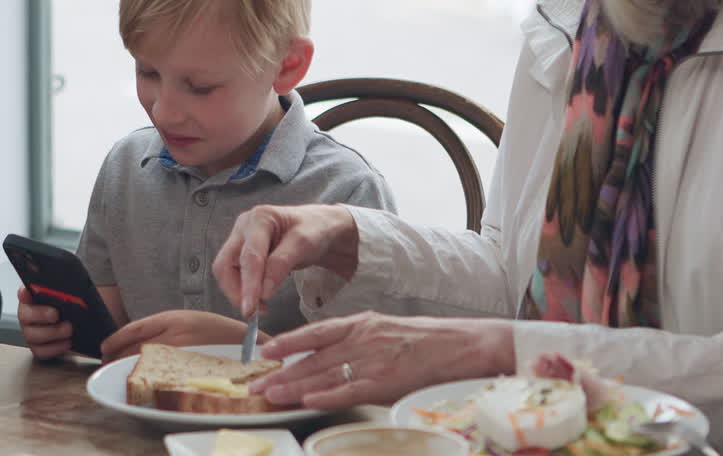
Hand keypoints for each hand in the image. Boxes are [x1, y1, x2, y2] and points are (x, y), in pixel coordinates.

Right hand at [17, 286, 73, 360]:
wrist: (79, 327)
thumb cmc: (72, 308)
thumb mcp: (70, 297)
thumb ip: (65, 292)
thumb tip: (66, 287)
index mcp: (33, 298)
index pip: (23, 293)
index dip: (23, 293)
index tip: (27, 291)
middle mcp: (28, 315)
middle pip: (24, 315)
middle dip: (40, 314)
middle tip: (55, 314)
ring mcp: (31, 332)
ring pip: (32, 335)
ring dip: (52, 332)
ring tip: (68, 329)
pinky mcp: (38, 347)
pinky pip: (41, 351)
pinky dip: (55, 348)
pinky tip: (67, 342)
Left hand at [100, 310, 264, 361]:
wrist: (249, 343)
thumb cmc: (220, 333)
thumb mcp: (191, 321)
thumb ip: (168, 328)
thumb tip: (139, 341)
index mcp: (174, 317)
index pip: (134, 327)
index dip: (115, 338)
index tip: (104, 347)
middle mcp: (175, 332)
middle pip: (135, 345)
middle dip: (117, 355)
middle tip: (107, 362)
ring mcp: (182, 351)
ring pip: (144, 360)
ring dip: (128, 367)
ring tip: (122, 373)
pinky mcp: (189, 366)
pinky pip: (161, 373)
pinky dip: (148, 376)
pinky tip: (143, 379)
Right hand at [212, 204, 357, 316]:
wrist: (319, 228)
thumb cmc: (314, 230)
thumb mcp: (305, 244)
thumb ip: (282, 264)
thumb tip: (263, 292)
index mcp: (260, 218)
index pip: (249, 256)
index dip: (249, 284)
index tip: (251, 308)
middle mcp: (244, 227)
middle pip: (226, 264)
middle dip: (237, 290)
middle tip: (254, 312)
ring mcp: (240, 239)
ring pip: (226, 272)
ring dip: (239, 292)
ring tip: (261, 306)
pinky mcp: (241, 253)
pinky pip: (233, 275)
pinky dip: (244, 289)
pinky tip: (259, 298)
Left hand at [251, 311, 514, 409]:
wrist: (467, 345)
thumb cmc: (430, 342)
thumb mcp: (389, 331)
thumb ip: (361, 342)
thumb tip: (333, 359)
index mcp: (364, 323)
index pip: (316, 332)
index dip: (288, 341)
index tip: (264, 352)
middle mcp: (364, 338)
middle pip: (313, 357)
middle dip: (281, 372)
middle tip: (254, 385)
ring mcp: (375, 359)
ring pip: (325, 373)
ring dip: (294, 386)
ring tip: (269, 395)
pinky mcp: (388, 380)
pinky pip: (351, 388)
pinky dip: (327, 394)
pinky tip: (307, 399)